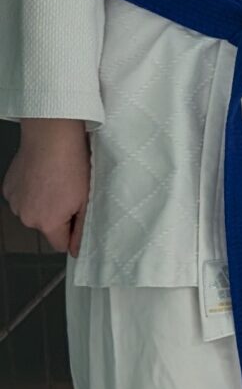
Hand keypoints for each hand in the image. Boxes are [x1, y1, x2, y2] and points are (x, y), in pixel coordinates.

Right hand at [3, 119, 90, 253]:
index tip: (77, 217)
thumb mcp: (86, 201)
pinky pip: (23, 197)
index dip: (72, 233)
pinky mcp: (9, 188)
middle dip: (57, 216)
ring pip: (33, 212)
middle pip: (46, 227)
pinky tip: (41, 176)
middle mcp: (26, 217)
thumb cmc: (72, 165)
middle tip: (69, 193)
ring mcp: (15, 202)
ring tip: (55, 182)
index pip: (60, 245)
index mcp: (47, 223)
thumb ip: (82, 231)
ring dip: (43, 203)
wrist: (52, 137)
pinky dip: (31, 191)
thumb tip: (77, 252)